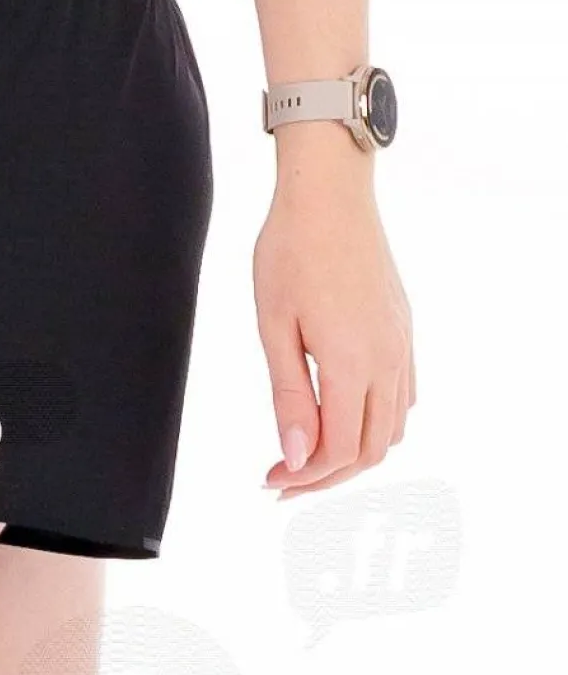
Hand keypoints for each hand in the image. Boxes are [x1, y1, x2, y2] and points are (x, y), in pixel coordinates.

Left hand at [254, 138, 414, 493]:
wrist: (329, 194)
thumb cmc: (291, 252)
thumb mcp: (275, 329)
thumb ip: (290, 397)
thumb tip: (294, 457)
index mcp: (352, 362)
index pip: (339, 451)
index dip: (304, 477)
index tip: (270, 481)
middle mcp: (387, 358)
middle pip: (371, 450)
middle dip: (326, 476)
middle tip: (284, 480)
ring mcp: (401, 344)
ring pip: (393, 429)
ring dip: (354, 453)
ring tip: (309, 455)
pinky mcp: (403, 330)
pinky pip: (404, 396)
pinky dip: (377, 423)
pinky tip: (343, 418)